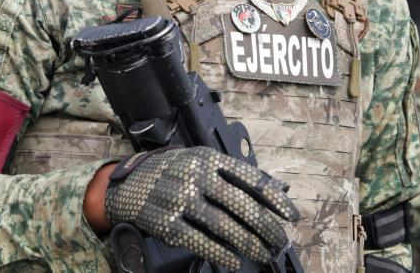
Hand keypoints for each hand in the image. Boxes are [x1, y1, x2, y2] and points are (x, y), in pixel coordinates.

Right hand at [104, 147, 298, 269]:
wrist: (128, 182)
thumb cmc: (173, 172)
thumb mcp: (202, 162)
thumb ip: (235, 175)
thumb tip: (277, 190)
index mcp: (208, 159)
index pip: (250, 179)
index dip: (275, 200)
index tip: (291, 216)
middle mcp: (195, 176)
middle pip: (241, 205)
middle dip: (265, 227)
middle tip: (279, 241)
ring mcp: (179, 199)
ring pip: (223, 225)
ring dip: (248, 243)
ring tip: (263, 253)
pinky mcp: (166, 222)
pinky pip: (198, 241)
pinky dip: (220, 253)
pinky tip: (234, 261)